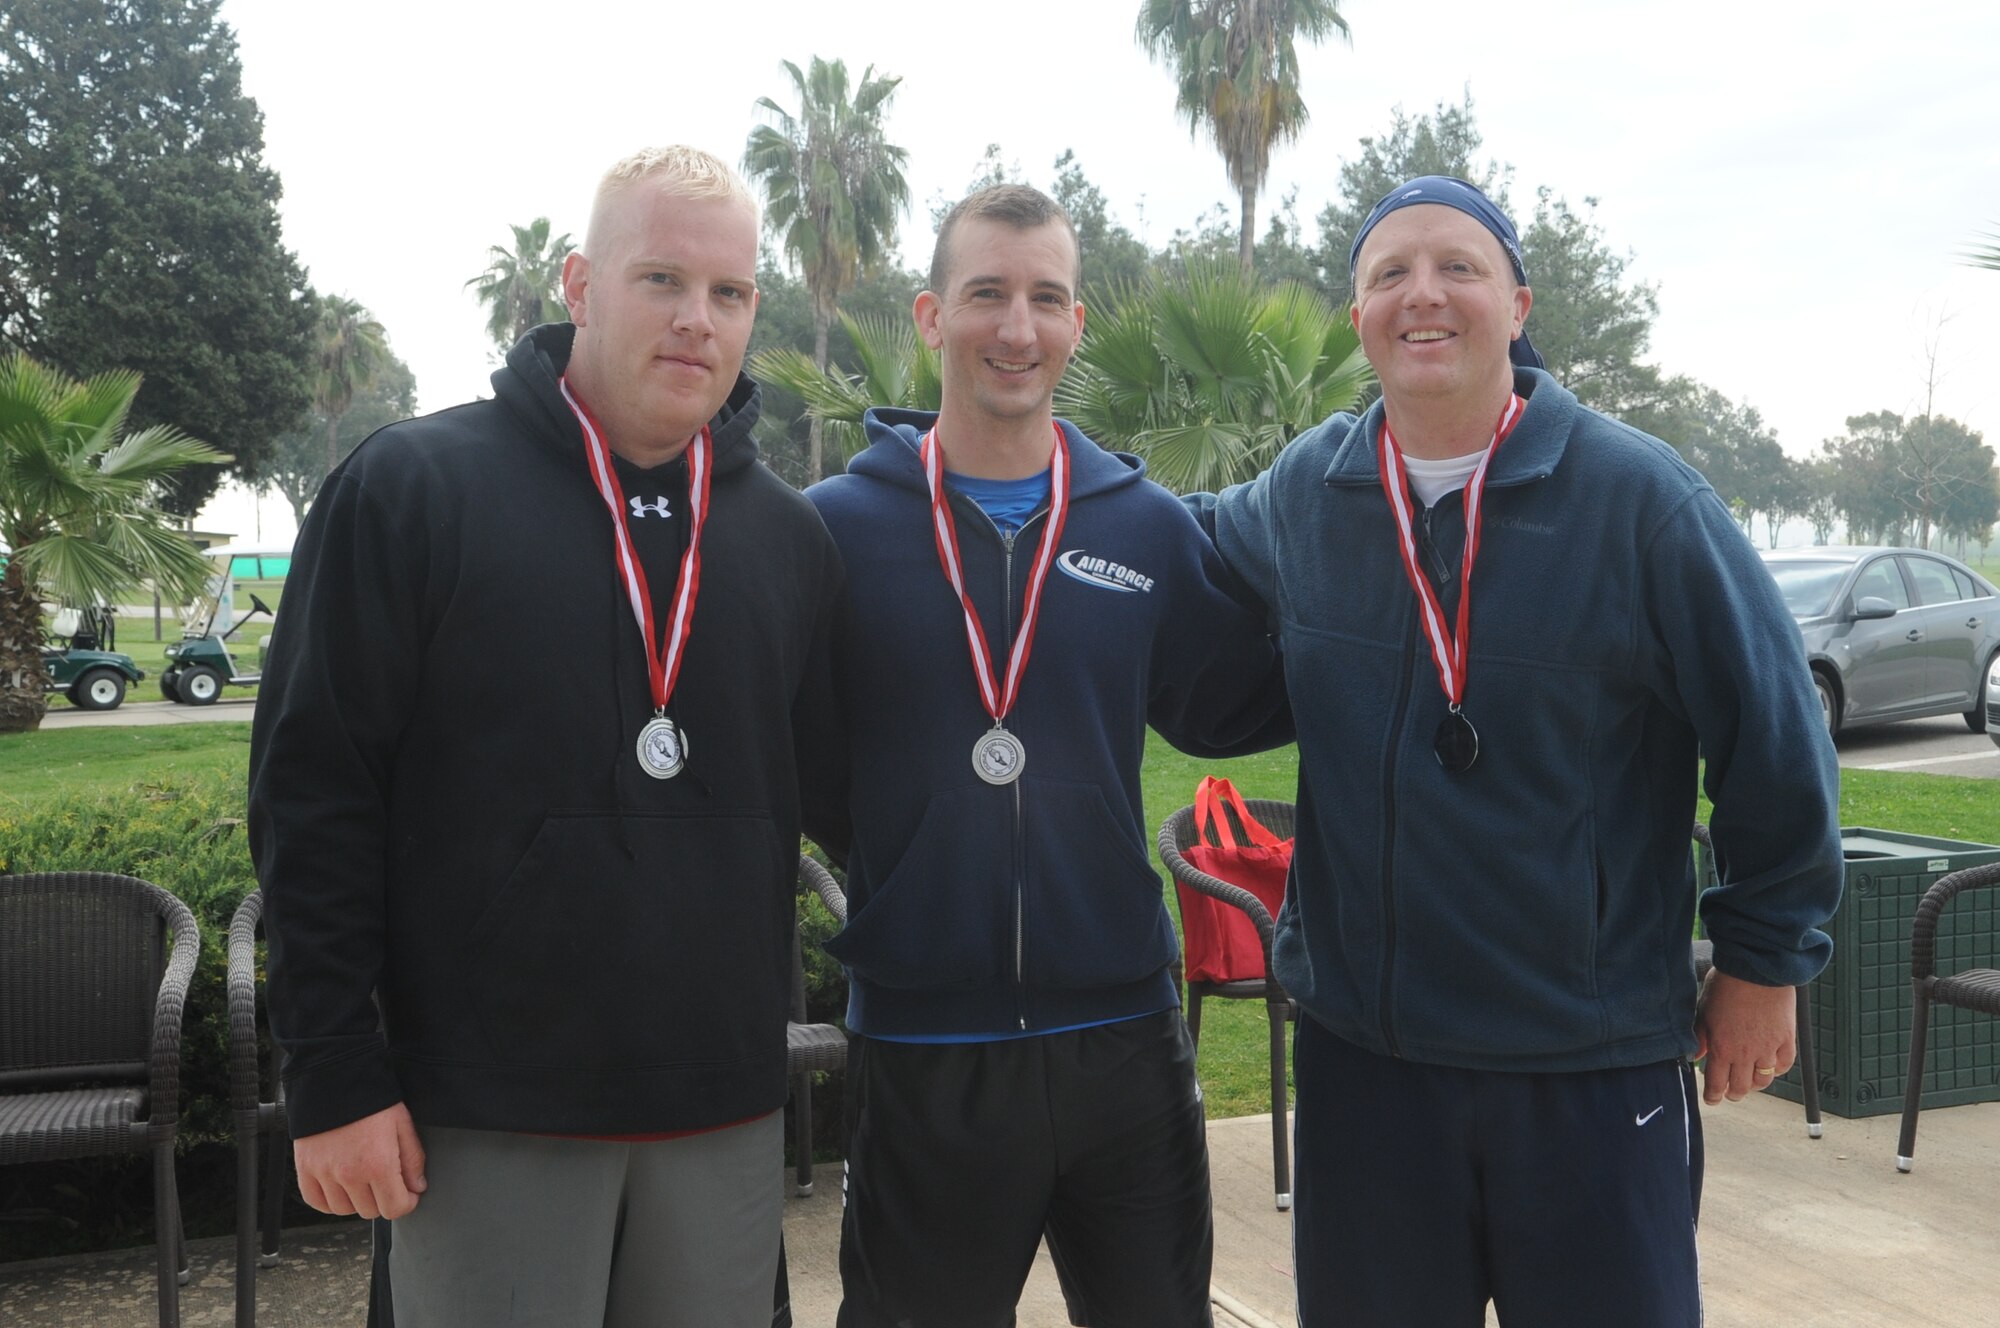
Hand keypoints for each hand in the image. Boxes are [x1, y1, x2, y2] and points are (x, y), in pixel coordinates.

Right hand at [294, 1102, 427, 1219]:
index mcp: (378, 1165)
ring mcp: (325, 1174)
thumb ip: (413, 1160)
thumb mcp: (402, 1125)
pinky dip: (329, 1201)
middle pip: (371, 1211)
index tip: (408, 1193)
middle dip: (384, 1199)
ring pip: (344, 1210)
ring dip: (357, 1201)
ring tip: (363, 1181)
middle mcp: (350, 1174)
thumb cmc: (372, 1100)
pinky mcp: (305, 1169)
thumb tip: (417, 1187)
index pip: (395, 1208)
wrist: (335, 1080)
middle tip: (386, 1181)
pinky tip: (341, 1188)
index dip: (406, 1203)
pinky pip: (316, 1202)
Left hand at [1692, 969, 1795, 1105]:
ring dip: (1755, 1085)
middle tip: (1730, 1092)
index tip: (1712, 1100)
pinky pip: (1784, 1065)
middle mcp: (1745, 1054)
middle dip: (1733, 1093)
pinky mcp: (1787, 1040)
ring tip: (1750, 1082)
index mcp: (1721, 1048)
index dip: (1713, 1096)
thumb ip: (1700, 1037)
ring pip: (1763, 1080)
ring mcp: (1768, 1048)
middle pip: (1741, 1087)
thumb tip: (1695, 1056)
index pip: (1716, 1084)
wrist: (1757, 970)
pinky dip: (1777, 1070)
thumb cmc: (1726, 986)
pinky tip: (1771, 1067)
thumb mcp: (1704, 1011)